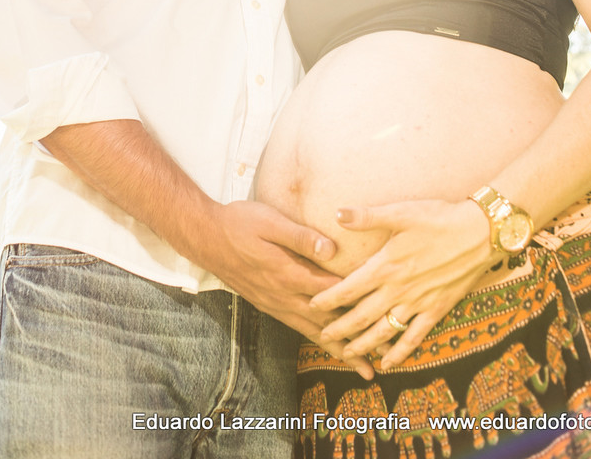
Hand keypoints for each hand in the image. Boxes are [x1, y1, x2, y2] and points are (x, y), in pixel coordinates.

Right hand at [207, 200, 375, 378]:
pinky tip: (330, 347)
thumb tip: (331, 249)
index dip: (360, 304)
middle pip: (328, 324)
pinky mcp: (269, 305)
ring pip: (314, 332)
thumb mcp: (270, 221)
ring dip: (340, 350)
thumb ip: (301, 236)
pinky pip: (299, 328)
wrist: (205, 237)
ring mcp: (275, 304)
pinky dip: (319, 341)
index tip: (385, 315)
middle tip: (383, 362)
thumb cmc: (239, 222)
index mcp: (288, 274)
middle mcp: (284, 296)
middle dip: (357, 342)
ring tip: (364, 369)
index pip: (332, 293)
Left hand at [310, 198, 494, 367]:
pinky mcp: (436, 310)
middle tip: (322, 335)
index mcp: (386, 266)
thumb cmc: (438, 218)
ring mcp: (417, 304)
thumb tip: (338, 213)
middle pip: (361, 316)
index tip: (312, 305)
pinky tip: (389, 363)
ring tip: (347, 352)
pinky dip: (399, 353)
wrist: (479, 234)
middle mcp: (398, 290)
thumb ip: (367, 217)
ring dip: (363, 344)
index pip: (348, 289)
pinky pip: (413, 338)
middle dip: (339, 328)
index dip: (328, 299)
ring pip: (383, 331)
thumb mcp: (400, 212)